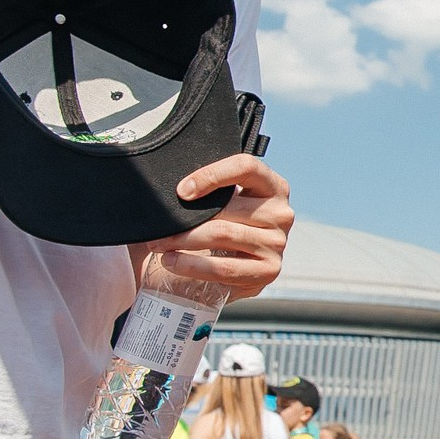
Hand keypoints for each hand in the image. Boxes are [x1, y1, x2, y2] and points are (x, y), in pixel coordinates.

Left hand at [147, 154, 293, 299]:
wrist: (234, 266)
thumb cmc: (225, 227)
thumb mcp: (224, 203)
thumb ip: (211, 190)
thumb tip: (174, 187)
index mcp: (273, 186)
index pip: (246, 167)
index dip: (212, 175)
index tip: (181, 191)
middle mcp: (281, 213)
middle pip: (227, 208)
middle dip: (184, 220)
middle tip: (158, 229)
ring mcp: (278, 243)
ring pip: (223, 235)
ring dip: (182, 242)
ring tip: (160, 246)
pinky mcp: (269, 271)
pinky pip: (224, 268)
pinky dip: (192, 266)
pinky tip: (173, 262)